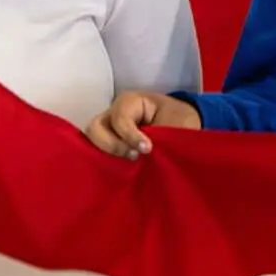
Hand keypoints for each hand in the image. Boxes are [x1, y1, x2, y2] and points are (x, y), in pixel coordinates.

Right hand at [86, 90, 203, 159]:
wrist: (183, 131)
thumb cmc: (179, 121)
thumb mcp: (175, 124)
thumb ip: (160, 135)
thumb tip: (146, 153)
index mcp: (130, 102)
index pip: (119, 117)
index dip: (130, 135)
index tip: (147, 149)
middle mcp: (112, 115)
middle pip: (95, 128)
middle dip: (112, 145)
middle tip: (134, 157)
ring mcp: (107, 132)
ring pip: (92, 143)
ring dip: (107, 156)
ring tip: (128, 166)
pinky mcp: (108, 148)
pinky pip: (97, 155)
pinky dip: (106, 164)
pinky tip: (121, 173)